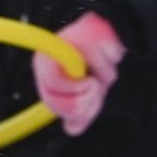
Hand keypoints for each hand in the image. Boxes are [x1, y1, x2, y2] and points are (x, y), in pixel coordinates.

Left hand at [33, 12, 125, 136]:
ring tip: (101, 69)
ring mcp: (72, 45)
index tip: (83, 112)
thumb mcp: (81, 88)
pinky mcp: (93, 36)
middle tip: (96, 93)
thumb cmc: (91, 61)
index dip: (69, 110)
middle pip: (71, 92)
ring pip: (94, 80)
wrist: (109, 27)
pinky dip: (112, 64)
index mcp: (44, 65)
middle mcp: (54, 53)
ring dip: (104, 80)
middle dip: (89, 99)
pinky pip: (108, 63)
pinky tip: (108, 55)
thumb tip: (73, 130)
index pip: (52, 98)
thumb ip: (78, 110)